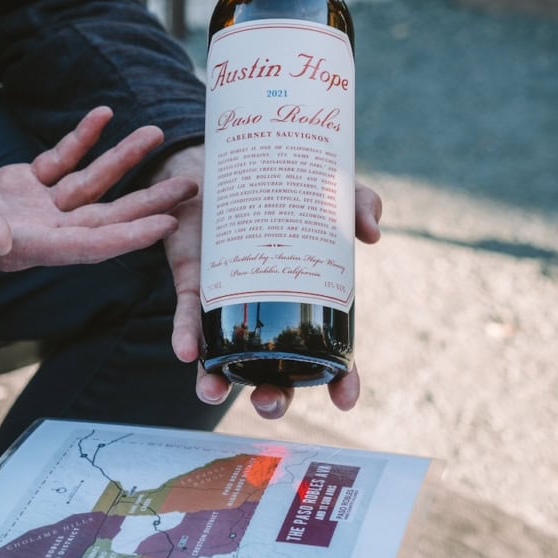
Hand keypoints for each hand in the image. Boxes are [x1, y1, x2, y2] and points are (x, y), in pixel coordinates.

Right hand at [0, 107, 196, 270]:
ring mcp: (34, 206)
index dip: (130, 236)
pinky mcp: (21, 184)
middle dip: (148, 201)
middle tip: (190, 184)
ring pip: (90, 182)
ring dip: (122, 158)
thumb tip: (7, 240)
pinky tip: (102, 115)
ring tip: (154, 132)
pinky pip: (61, 159)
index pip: (91, 245)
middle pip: (107, 216)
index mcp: (30, 247)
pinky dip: (81, 138)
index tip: (167, 225)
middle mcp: (41, 230)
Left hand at [152, 146, 382, 418]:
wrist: (228, 157)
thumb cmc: (286, 185)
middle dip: (270, 394)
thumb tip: (372, 234)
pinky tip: (187, 352)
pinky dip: (186, 335)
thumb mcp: (329, 192)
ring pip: (223, 354)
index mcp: (304, 299)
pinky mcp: (196, 280)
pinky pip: (189, 314)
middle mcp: (266, 308)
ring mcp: (229, 299)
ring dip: (217, 381)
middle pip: (271, 367)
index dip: (339, 379)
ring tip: (213, 392)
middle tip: (268, 401)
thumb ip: (357, 204)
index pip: (324, 352)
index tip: (344, 400)